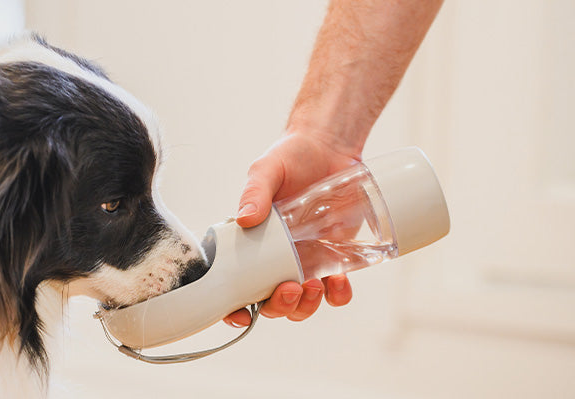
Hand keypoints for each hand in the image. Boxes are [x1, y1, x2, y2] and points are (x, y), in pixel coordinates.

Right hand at [223, 133, 357, 326]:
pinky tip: (340, 283)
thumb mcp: (266, 170)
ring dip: (306, 306)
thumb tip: (244, 220)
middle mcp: (275, 258)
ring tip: (315, 286)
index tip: (242, 314)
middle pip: (271, 303)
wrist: (330, 145)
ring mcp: (305, 260)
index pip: (235, 286)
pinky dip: (338, 294)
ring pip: (302, 303)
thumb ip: (254, 192)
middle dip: (280, 307)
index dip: (235, 309)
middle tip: (291, 288)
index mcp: (250, 244)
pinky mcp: (334, 256)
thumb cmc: (290, 155)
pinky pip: (335, 289)